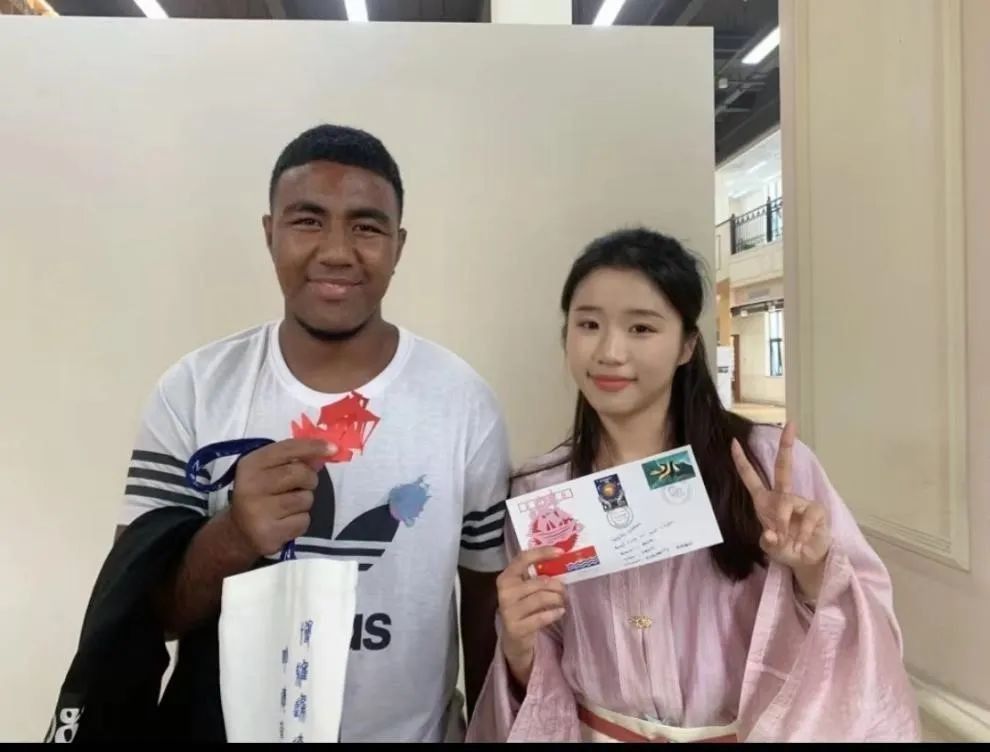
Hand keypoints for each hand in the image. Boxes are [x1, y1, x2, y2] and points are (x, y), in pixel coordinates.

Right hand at [228, 438, 333, 556]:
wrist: (238, 533)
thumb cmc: (259, 495)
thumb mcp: (267, 471)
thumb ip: (292, 459)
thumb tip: (326, 451)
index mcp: (250, 465)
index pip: (287, 449)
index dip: (312, 447)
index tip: (333, 448)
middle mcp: (251, 486)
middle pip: (300, 473)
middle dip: (310, 479)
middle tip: (302, 485)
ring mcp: (259, 512)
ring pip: (305, 499)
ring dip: (304, 502)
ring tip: (288, 506)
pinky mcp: (269, 534)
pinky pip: (303, 521)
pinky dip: (300, 521)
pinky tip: (285, 522)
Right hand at [495, 547, 566, 687]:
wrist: (513, 638)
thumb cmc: (523, 607)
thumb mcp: (525, 588)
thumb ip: (536, 575)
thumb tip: (561, 560)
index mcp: (506, 577)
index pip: (523, 558)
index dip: (542, 553)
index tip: (561, 552)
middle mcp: (504, 592)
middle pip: (539, 581)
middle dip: (557, 585)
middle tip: (564, 590)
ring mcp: (508, 610)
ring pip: (541, 598)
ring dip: (557, 599)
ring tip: (562, 601)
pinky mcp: (516, 627)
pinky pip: (541, 617)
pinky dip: (554, 614)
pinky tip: (560, 612)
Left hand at [731, 423, 830, 597]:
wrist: (806, 561)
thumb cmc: (784, 548)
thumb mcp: (770, 547)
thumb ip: (768, 541)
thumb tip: (771, 533)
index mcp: (764, 501)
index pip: (750, 477)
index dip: (741, 460)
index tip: (733, 442)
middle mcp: (782, 497)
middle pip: (783, 467)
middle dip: (786, 446)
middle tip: (789, 424)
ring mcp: (800, 502)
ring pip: (787, 501)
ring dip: (783, 522)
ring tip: (787, 539)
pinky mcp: (816, 510)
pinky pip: (807, 515)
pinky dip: (802, 531)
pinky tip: (802, 540)